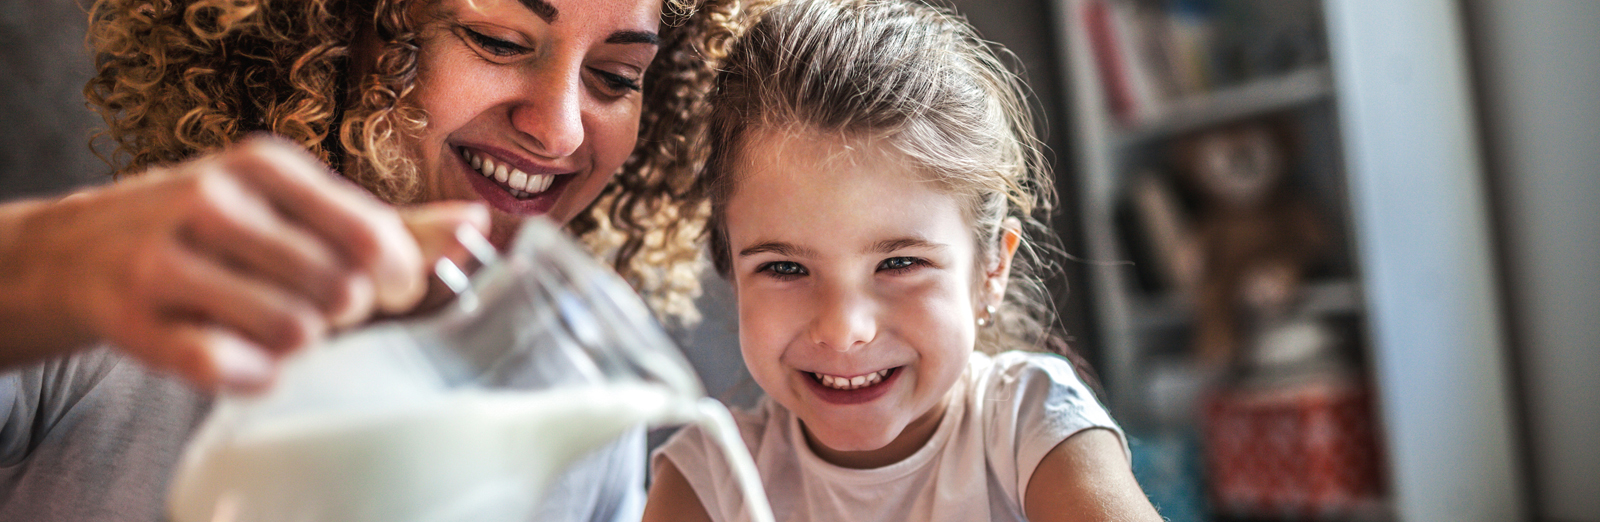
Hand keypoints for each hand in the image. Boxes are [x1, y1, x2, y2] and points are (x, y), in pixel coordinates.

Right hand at [0, 136, 486, 391]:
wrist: (75, 249)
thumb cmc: (210, 228)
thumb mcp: (289, 204)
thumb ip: (383, 222)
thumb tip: (477, 224)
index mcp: (264, 166)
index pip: (370, 235)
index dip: (399, 277)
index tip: (393, 290)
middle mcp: (213, 202)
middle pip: (339, 290)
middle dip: (346, 313)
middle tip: (324, 309)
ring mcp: (167, 261)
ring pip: (292, 331)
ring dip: (301, 345)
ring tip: (279, 328)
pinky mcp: (134, 321)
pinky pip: (227, 368)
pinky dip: (254, 375)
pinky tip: (247, 360)